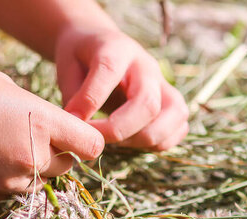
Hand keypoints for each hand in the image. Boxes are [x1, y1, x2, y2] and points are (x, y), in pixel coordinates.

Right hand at [0, 63, 103, 200]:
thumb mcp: (10, 89)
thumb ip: (41, 114)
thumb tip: (55, 132)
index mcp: (43, 123)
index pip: (92, 145)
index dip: (87, 139)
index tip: (76, 134)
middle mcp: (32, 158)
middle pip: (67, 166)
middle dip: (58, 153)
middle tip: (31, 134)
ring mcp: (10, 182)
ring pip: (41, 181)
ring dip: (34, 168)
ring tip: (3, 144)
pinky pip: (14, 190)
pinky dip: (9, 178)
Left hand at [55, 27, 188, 150]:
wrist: (99, 46)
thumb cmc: (80, 59)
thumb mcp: (67, 68)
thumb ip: (74, 97)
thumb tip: (79, 128)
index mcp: (117, 49)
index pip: (109, 71)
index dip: (90, 100)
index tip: (73, 119)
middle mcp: (147, 66)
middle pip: (148, 102)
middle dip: (119, 129)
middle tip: (94, 139)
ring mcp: (164, 84)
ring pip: (174, 115)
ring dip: (144, 138)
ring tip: (116, 143)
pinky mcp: (172, 102)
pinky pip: (179, 127)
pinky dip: (160, 142)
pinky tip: (134, 141)